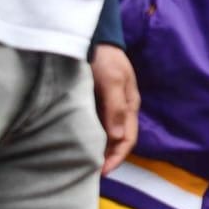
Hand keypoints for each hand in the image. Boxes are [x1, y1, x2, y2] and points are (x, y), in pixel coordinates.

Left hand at [90, 44, 138, 174]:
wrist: (94, 35)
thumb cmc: (104, 57)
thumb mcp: (111, 79)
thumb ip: (115, 107)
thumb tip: (116, 137)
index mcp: (130, 105)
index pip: (127, 140)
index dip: (117, 158)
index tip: (101, 172)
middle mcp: (121, 108)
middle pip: (118, 140)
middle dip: (108, 158)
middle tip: (89, 173)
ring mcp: (109, 104)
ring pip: (107, 134)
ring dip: (99, 148)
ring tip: (83, 162)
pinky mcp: (96, 100)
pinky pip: (96, 124)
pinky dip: (91, 136)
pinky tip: (79, 141)